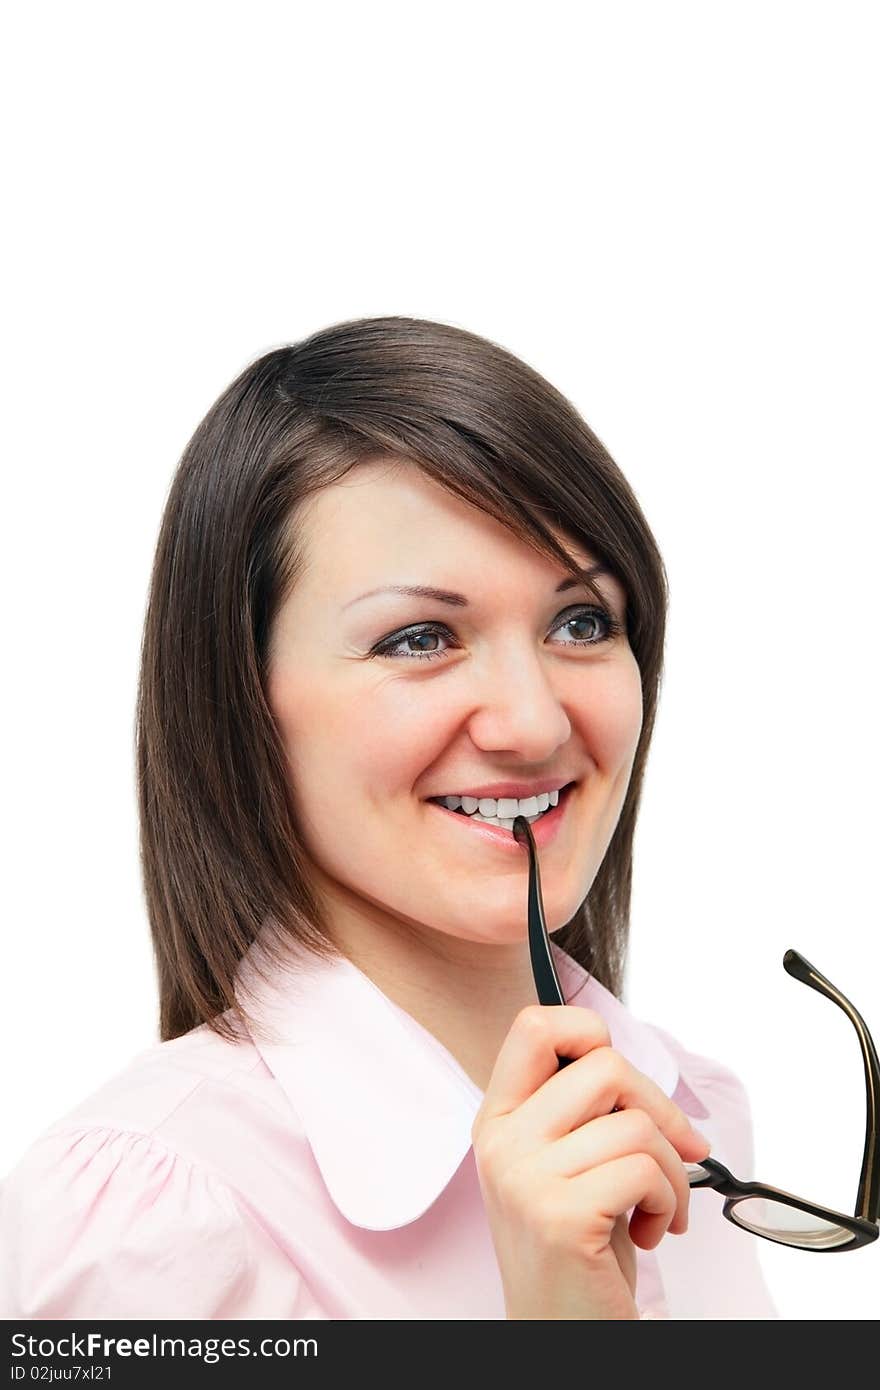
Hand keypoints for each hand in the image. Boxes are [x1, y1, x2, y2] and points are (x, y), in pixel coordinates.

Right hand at [471, 1004, 712, 1319]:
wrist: (563, 1332)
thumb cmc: (577, 1250)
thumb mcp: (566, 1165)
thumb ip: (582, 1111)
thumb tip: (645, 1079)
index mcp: (499, 1119)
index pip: (534, 1026)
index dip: (588, 1032)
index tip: (621, 1080)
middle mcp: (502, 1142)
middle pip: (603, 1065)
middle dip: (658, 1106)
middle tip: (671, 1150)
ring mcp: (525, 1178)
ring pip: (635, 1124)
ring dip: (671, 1170)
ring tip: (656, 1205)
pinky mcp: (560, 1217)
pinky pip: (644, 1171)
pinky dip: (668, 1201)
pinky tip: (650, 1229)